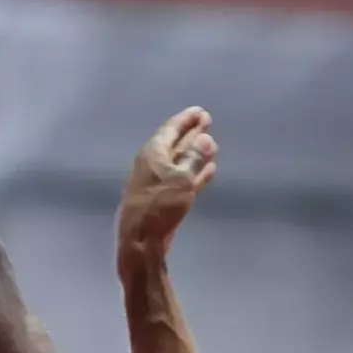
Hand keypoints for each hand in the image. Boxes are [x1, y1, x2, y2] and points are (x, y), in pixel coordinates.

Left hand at [117, 107, 217, 254]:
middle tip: (206, 122)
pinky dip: (194, 173)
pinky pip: (181, 179)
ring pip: (179, 162)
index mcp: (153, 152)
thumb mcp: (181, 178)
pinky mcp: (162, 199)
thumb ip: (194, 157)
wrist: (141, 241)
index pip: (171, 128)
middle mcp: (152, 163)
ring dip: (194, 153)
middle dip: (191, 133)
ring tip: (211, 145)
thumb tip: (205, 138)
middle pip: (174, 143)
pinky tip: (208, 171)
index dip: (186, 119)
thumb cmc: (160, 205)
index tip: (200, 112)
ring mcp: (156, 182)